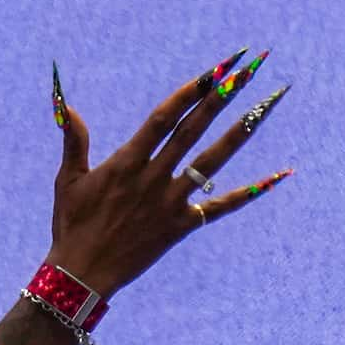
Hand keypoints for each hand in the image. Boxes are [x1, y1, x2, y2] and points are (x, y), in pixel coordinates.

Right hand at [45, 49, 295, 293]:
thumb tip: (67, 104)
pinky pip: (220, 207)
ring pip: (211, 162)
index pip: (164, 118)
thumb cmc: (72, 225)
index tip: (212, 70)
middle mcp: (153, 178)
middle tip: (245, 70)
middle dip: (219, 97)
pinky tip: (276, 177)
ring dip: (239, 132)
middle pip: (192, 130)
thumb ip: (75, 140)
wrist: (82, 274)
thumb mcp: (69, 180)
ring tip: (262, 107)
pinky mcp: (182, 227)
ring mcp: (170, 203)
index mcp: (126, 162)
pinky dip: (249, 193)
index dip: (190, 92)